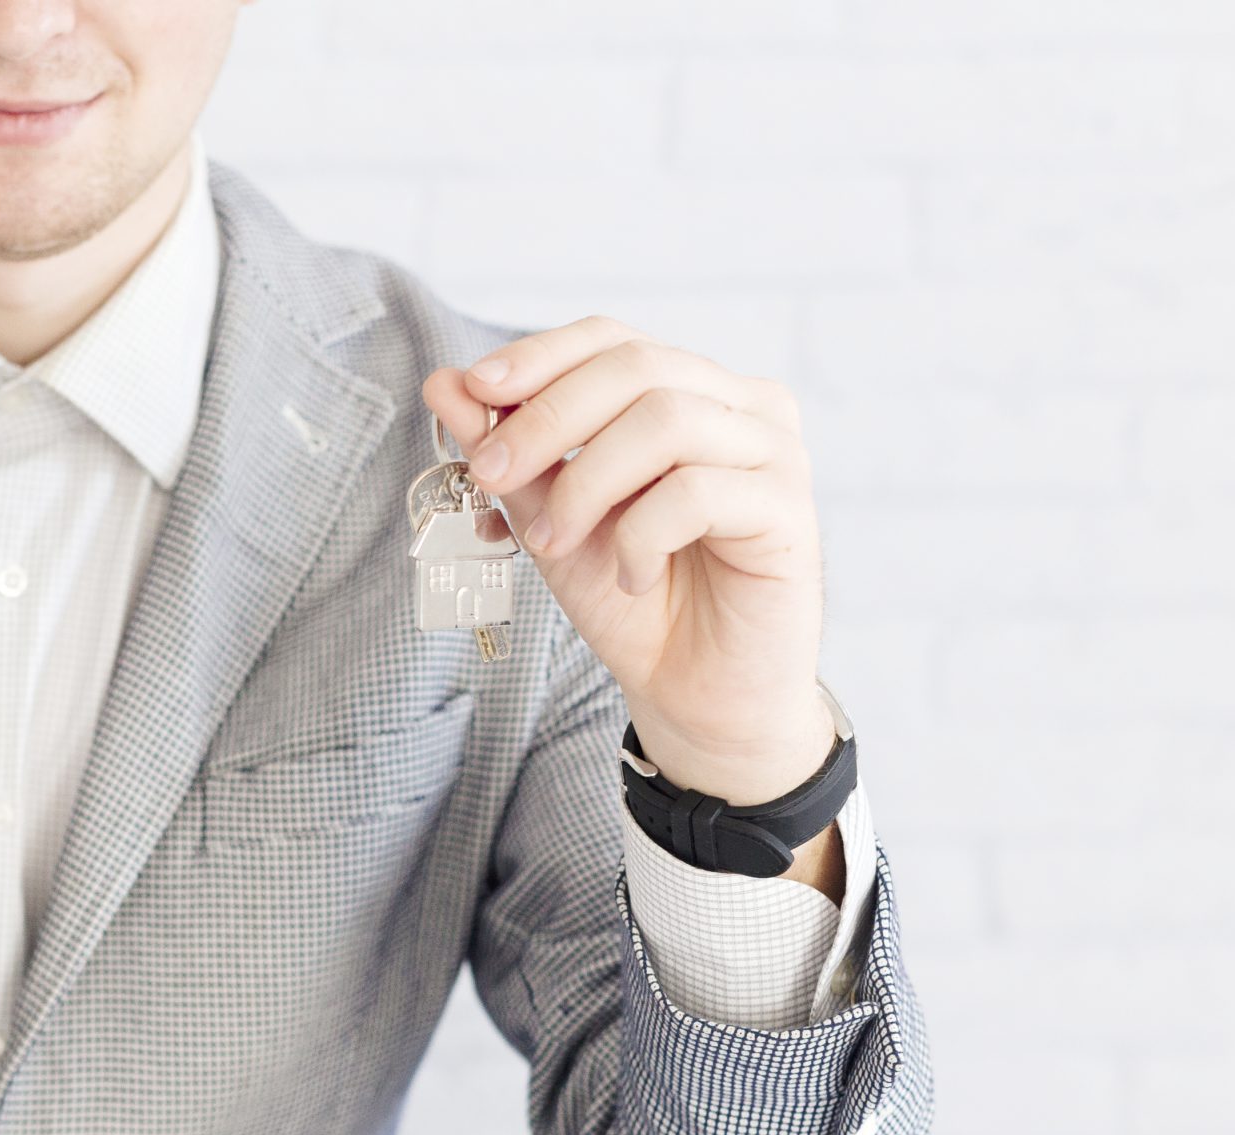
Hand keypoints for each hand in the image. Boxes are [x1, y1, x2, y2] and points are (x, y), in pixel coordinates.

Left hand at [422, 318, 836, 812]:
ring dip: (587, 483)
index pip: (613, 340)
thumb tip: (444, 384)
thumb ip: (510, 454)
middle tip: (491, 474)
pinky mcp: (789, 510)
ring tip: (555, 544)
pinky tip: (633, 577)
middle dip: (547, 418)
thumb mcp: (551, 520)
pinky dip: (641, 537)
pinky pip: (699, 492)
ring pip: (667, 420)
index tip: (475, 389)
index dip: (542, 356)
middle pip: (636, 368)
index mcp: (688, 391)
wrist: (695, 694)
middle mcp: (740, 406)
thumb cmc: (632, 599)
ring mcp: (773, 452)